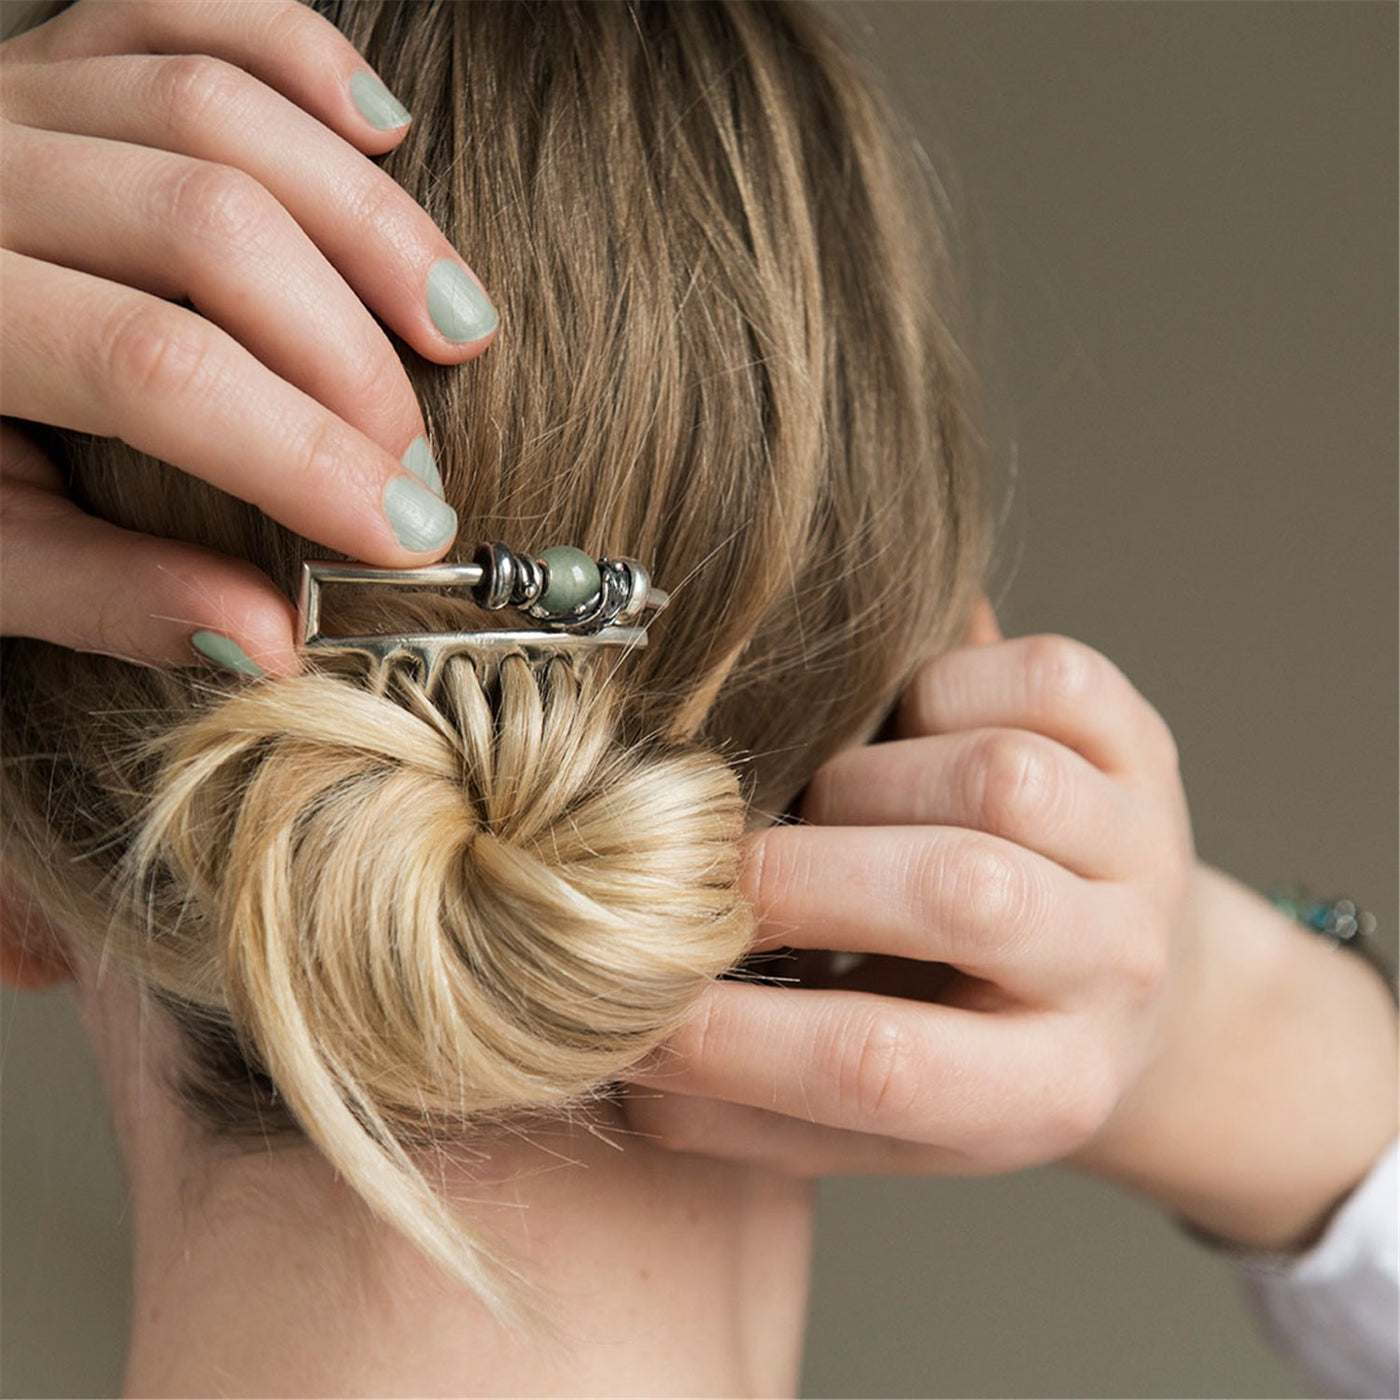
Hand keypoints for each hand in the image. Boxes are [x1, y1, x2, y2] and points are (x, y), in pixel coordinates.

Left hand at [1, 0, 496, 675]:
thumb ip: (108, 593)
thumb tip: (270, 642)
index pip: (154, 366)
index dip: (304, 454)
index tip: (410, 537)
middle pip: (212, 225)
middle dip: (350, 359)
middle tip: (421, 467)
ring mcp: (13, 89)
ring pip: (221, 108)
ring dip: (370, 221)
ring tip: (460, 325)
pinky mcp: (56, 53)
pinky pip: (191, 12)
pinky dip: (303, 59)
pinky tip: (383, 133)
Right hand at [624, 605, 1203, 1179]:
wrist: (1135, 984)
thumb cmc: (971, 1048)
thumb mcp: (883, 1123)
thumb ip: (758, 1104)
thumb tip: (622, 1064)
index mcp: (1049, 1089)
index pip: (883, 1068)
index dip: (737, 1035)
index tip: (637, 1011)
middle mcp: (1118, 967)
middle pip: (960, 895)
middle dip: (797, 874)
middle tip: (708, 878)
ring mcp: (1143, 841)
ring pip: (997, 777)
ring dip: (868, 783)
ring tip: (825, 812)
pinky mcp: (1142, 739)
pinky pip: (1038, 680)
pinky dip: (944, 688)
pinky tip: (905, 735)